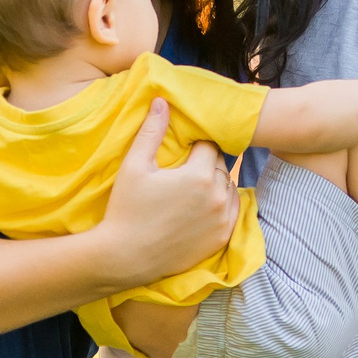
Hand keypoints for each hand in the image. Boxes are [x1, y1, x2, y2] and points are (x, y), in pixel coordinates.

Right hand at [94, 100, 238, 288]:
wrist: (125, 257)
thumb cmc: (126, 208)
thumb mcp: (134, 166)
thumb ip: (152, 131)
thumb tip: (162, 100)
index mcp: (199, 175)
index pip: (209, 146)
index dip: (194, 146)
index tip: (181, 153)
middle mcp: (217, 196)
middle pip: (220, 166)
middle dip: (205, 163)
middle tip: (184, 170)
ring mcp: (222, 220)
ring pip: (229, 188)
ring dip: (216, 183)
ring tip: (192, 189)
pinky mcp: (221, 238)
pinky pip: (232, 211)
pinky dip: (222, 205)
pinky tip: (202, 206)